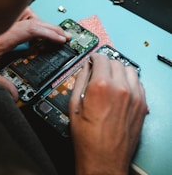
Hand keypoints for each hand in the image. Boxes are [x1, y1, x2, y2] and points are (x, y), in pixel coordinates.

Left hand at [0, 7, 70, 100]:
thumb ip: (1, 83)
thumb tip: (14, 95)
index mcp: (3, 37)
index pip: (33, 30)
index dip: (50, 33)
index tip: (61, 39)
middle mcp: (5, 26)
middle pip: (34, 19)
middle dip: (52, 27)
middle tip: (64, 35)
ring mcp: (4, 22)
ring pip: (27, 13)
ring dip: (41, 22)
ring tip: (51, 33)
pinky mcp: (2, 22)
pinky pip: (21, 16)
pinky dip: (32, 21)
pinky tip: (35, 31)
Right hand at [69, 53, 147, 174]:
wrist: (104, 159)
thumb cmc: (88, 138)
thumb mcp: (75, 105)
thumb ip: (80, 80)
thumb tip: (85, 68)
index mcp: (101, 86)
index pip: (101, 58)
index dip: (94, 57)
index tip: (93, 60)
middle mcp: (120, 88)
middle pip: (115, 62)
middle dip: (105, 63)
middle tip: (99, 71)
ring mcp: (134, 96)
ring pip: (129, 70)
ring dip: (119, 70)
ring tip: (111, 78)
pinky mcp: (141, 105)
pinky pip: (138, 83)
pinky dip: (129, 80)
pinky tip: (121, 88)